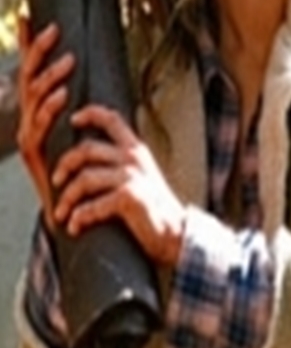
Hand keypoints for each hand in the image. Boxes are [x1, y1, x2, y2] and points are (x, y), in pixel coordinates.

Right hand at [17, 16, 74, 225]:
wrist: (65, 211)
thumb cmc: (75, 169)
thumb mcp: (74, 130)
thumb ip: (76, 107)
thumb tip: (91, 78)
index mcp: (35, 110)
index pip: (29, 71)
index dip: (27, 44)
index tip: (28, 15)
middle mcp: (26, 119)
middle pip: (27, 78)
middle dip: (37, 51)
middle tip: (54, 30)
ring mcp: (27, 136)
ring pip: (32, 98)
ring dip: (50, 77)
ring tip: (67, 62)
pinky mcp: (32, 154)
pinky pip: (38, 126)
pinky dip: (50, 108)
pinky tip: (63, 95)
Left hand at [51, 103, 184, 266]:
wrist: (176, 234)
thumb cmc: (154, 209)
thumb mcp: (142, 176)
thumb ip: (121, 162)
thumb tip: (89, 157)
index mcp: (136, 150)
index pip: (111, 119)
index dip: (89, 114)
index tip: (72, 118)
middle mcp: (134, 159)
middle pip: (86, 148)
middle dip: (65, 164)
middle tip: (55, 181)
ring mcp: (132, 177)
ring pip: (85, 178)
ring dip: (67, 197)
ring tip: (60, 213)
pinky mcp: (129, 198)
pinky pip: (93, 205)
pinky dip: (79, 217)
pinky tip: (75, 227)